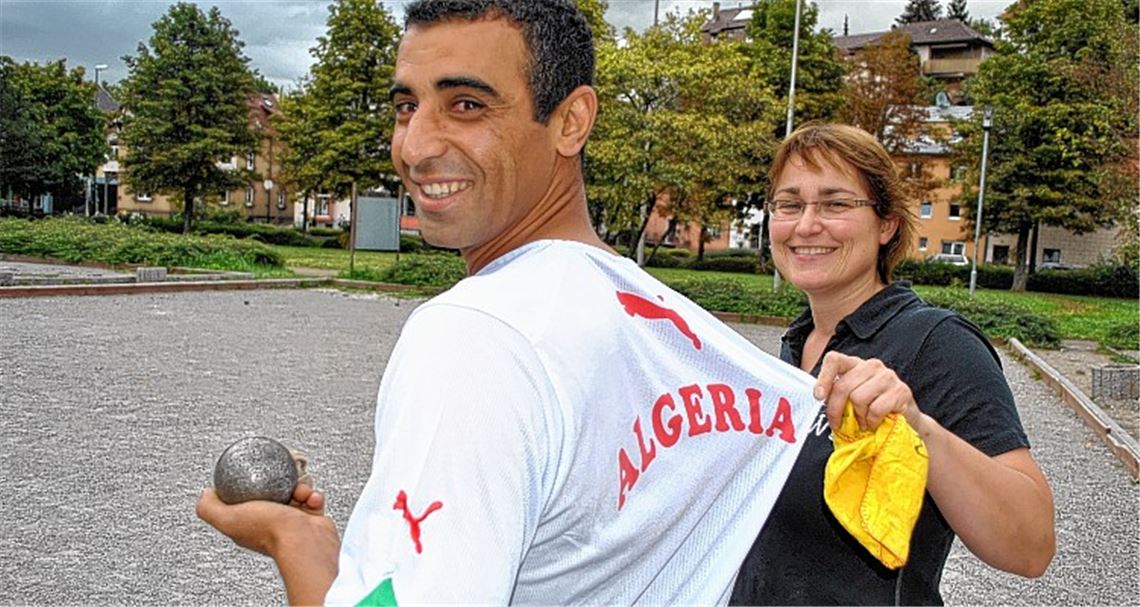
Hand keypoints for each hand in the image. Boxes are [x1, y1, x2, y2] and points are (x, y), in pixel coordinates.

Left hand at [196, 483, 337, 557]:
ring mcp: (290, 524)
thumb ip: (209, 507)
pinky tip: (311, 497)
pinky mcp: (310, 521)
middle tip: (284, 478)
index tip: (256, 473)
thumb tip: (205, 493)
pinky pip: (312, 499)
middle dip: (279, 482)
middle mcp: (268, 525)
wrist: (305, 542)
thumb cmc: (270, 532)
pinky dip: (313, 495)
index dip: (249, 484)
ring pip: (294, 493)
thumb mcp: (228, 517)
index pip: (244, 499)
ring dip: (299, 487)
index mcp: (247, 526)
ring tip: (299, 489)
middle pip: (272, 492)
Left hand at [814, 351, 925, 432]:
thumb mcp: (852, 398)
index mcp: (855, 364)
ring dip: (857, 417)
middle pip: (843, 386)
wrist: (906, 417)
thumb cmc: (873, 407)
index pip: (834, 360)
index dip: (823, 378)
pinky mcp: (901, 391)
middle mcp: (871, 366)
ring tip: (862, 422)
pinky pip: (875, 409)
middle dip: (836, 410)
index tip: (818, 396)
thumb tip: (820, 399)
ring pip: (858, 398)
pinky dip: (871, 421)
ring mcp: (887, 376)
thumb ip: (838, 395)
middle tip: (837, 424)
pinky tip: (873, 423)